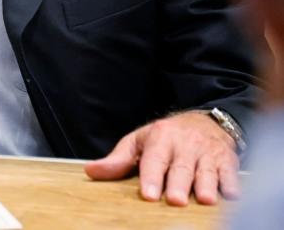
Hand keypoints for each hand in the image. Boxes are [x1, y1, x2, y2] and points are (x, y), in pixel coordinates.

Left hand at [84, 111, 239, 204]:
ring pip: (206, 170)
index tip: (149, 195)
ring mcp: (207, 153)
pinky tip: (232, 195)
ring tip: (204, 200)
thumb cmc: (167, 137)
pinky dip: (232, 183)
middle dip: (178, 184)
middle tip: (175, 201)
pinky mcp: (228, 160)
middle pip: (181, 168)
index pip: (153, 159)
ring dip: (206, 185)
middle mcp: (185, 145)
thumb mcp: (140, 141)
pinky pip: (231, 173)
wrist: (206, 121)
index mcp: (160, 138)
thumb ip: (119, 159)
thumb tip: (91, 172)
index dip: (151, 177)